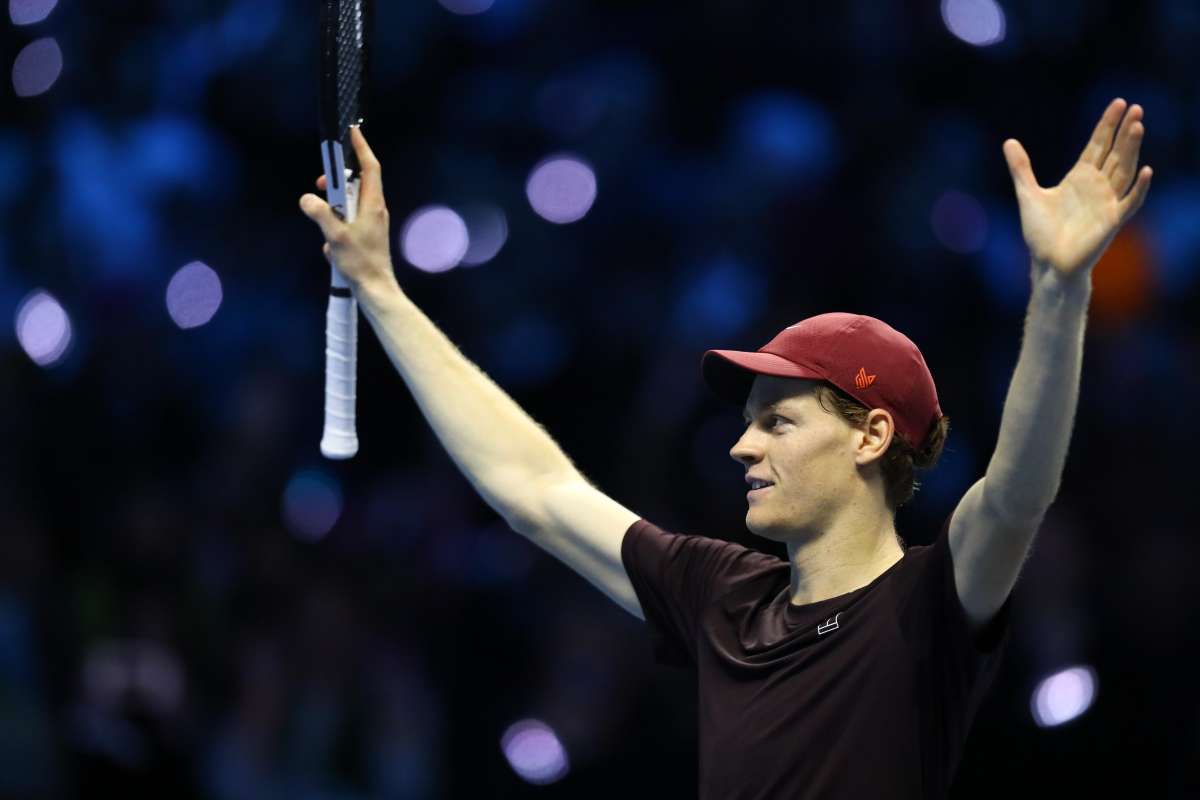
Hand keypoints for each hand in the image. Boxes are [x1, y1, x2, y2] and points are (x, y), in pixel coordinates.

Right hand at [299, 126, 398, 296]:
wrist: (375, 289)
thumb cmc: (360, 263)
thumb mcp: (335, 236)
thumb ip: (320, 214)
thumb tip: (307, 199)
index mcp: (373, 204)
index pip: (370, 167)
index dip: (361, 147)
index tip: (353, 131)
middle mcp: (375, 209)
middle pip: (356, 183)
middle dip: (337, 180)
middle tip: (321, 184)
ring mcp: (372, 223)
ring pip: (349, 204)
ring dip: (333, 208)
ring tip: (324, 223)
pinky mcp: (366, 236)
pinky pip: (346, 223)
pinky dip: (335, 229)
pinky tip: (331, 249)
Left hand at [1003, 98, 1152, 282]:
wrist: (1047, 263)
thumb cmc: (1041, 232)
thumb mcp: (1028, 194)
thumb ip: (1021, 168)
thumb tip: (1008, 142)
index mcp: (1080, 177)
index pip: (1097, 145)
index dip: (1107, 125)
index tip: (1118, 103)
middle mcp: (1098, 186)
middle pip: (1115, 152)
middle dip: (1124, 131)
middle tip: (1134, 107)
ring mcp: (1107, 202)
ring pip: (1125, 170)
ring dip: (1133, 150)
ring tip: (1138, 126)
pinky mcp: (1112, 221)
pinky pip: (1130, 202)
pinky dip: (1139, 188)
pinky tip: (1147, 171)